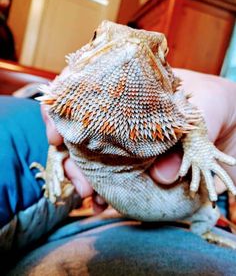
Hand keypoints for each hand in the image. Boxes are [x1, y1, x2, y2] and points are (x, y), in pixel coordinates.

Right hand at [41, 68, 235, 211]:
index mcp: (133, 87)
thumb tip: (162, 173)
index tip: (56, 133)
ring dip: (82, 176)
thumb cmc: (222, 105)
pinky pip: (114, 179)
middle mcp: (124, 114)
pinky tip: (102, 205)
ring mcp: (129, 141)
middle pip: (81, 127)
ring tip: (88, 194)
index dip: (63, 107)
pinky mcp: (139, 165)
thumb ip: (190, 132)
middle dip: (70, 153)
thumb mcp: (211, 106)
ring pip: (91, 156)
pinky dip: (104, 193)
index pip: (86, 87)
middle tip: (78, 177)